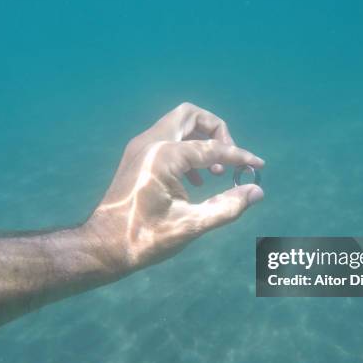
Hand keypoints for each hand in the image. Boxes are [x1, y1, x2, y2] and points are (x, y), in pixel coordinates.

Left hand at [84, 102, 264, 272]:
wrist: (103, 246)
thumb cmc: (144, 239)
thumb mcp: (191, 225)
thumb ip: (227, 207)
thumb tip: (256, 191)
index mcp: (164, 157)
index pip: (212, 148)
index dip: (239, 158)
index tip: (258, 167)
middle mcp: (150, 143)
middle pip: (191, 115)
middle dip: (216, 131)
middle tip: (228, 158)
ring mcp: (140, 148)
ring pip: (178, 124)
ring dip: (201, 140)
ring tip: (215, 173)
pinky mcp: (137, 157)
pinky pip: (167, 139)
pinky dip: (187, 149)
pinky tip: (196, 181)